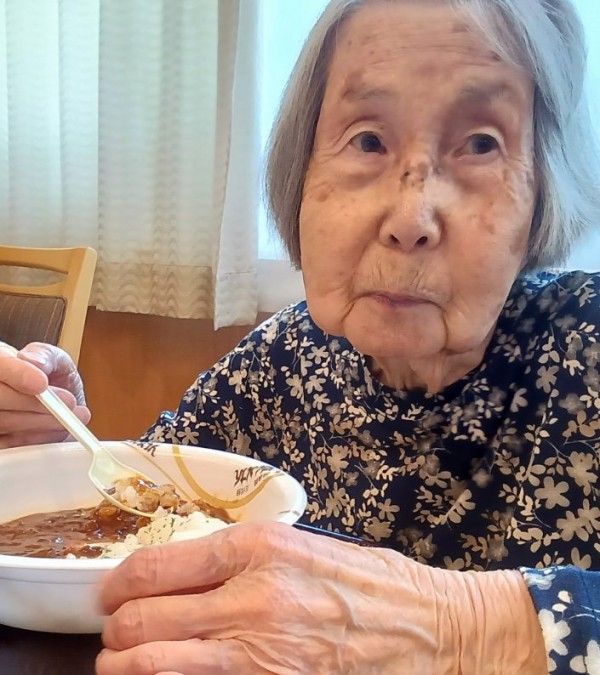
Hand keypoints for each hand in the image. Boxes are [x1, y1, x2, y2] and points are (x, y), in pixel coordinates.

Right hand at [0, 342, 89, 447]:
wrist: (64, 407)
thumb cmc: (55, 380)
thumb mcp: (57, 361)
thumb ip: (45, 356)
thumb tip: (34, 361)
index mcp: (1, 363)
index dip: (16, 374)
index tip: (41, 384)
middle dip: (34, 403)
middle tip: (68, 403)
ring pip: (4, 422)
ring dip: (42, 422)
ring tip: (72, 417)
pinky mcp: (0, 442)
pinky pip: (10, 444)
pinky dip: (37, 439)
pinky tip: (59, 430)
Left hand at [97, 522, 545, 673]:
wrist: (435, 631)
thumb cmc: (374, 583)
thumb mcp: (304, 546)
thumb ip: (243, 558)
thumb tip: (186, 572)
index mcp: (259, 546)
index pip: (154, 566)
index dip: (117, 585)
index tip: (111, 595)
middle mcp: (251, 596)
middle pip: (140, 620)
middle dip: (116, 631)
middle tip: (118, 633)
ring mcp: (259, 651)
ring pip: (151, 664)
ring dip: (127, 665)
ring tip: (126, 662)